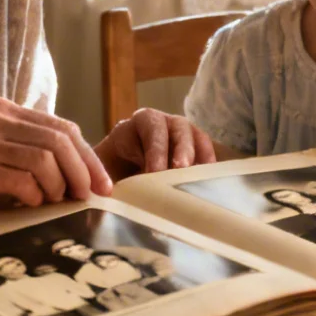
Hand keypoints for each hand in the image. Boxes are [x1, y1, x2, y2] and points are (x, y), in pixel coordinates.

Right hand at [0, 97, 112, 211]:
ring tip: (56, 203)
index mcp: (3, 109)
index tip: (101, 182)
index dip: (87, 156)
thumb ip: (22, 148)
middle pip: (60, 141)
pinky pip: (21, 180)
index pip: (61, 127)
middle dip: (82, 171)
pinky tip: (30, 205)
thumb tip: (70, 171)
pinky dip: (34, 195)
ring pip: (45, 160)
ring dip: (59, 186)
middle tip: (89, 197)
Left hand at [95, 108, 216, 178]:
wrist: (121, 169)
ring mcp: (185, 135)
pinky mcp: (196, 151)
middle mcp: (167, 123)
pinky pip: (207, 155)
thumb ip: (107, 175)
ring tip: (198, 179)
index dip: (155, 150)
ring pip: (198, 139)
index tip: (153, 173)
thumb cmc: (113, 166)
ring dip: (199, 158)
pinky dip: (209, 168)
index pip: (152, 129)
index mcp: (143, 121)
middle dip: (181, 150)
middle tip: (179, 170)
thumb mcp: (106, 166)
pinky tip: (208, 184)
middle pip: (180, 129)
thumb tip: (108, 195)